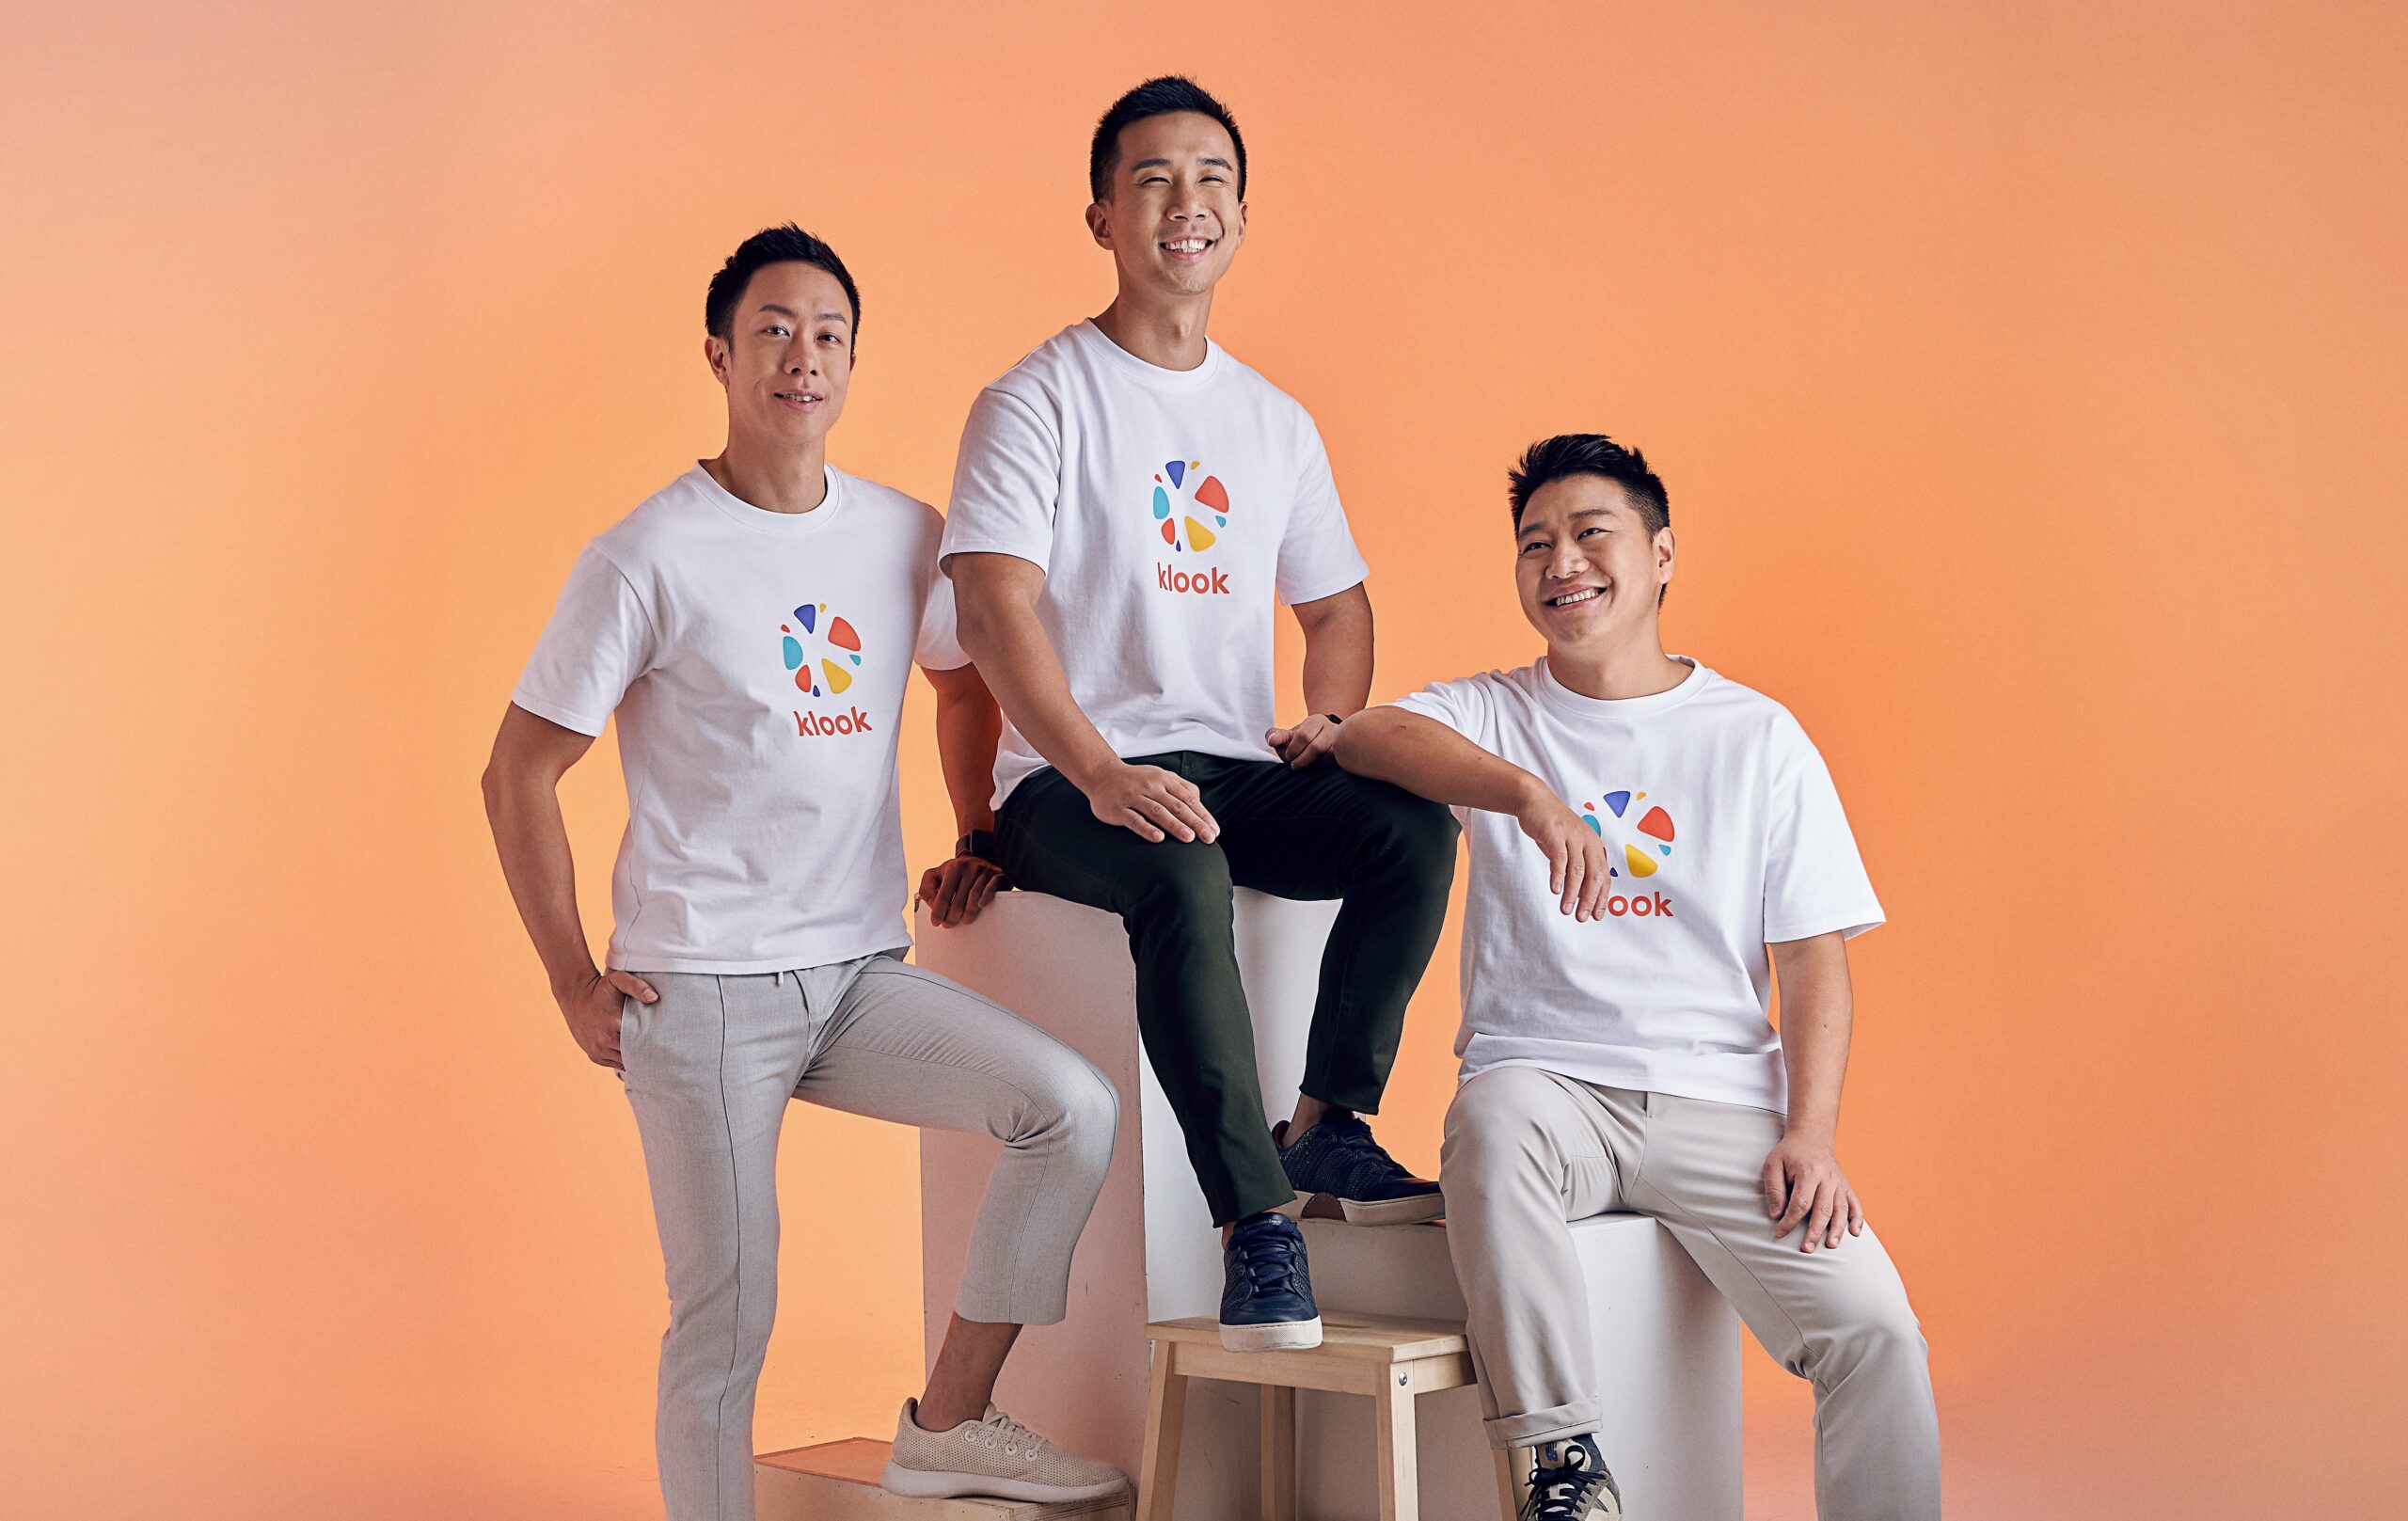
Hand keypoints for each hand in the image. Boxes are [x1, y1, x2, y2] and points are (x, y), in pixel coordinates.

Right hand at [557, 967, 655, 1069]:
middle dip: (643, 1051)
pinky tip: (628, 1051)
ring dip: (632, 1056)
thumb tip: (654, 997)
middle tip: (655, 1047)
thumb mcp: (619, 980)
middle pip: (633, 1055)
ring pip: (624, 1062)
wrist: (576, 996)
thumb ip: (638, 987)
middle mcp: (605, 1041)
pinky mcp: (594, 1056)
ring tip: (643, 1049)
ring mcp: (598, 1051)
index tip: (660, 1039)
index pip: (641, 1043)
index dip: (651, 1042)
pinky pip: (613, 1064)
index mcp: (615, 1024)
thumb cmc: (601, 988)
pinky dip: (621, 1059)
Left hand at [918, 854, 1008, 926]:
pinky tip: (981, 905)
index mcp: (953, 868)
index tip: (936, 922)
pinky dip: (986, 898)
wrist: (978, 859)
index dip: (938, 911)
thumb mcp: (936, 875)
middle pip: (959, 901)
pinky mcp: (997, 875)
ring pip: (974, 898)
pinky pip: (991, 889)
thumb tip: (933, 906)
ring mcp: (984, 871)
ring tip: (964, 921)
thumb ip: (927, 889)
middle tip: (948, 924)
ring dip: (968, 914)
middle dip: (952, 917)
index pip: (944, 895)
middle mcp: (969, 867)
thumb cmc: (955, 872)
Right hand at [1076, 759, 1219, 842]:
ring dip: (1174, 825)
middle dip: (1195, 822)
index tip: (1214, 831)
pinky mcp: (1118, 809)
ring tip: (1189, 838)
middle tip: (1208, 838)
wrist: (1102, 774)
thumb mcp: (1160, 777)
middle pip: (1176, 806)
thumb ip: (1181, 787)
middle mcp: (1150, 786)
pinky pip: (1134, 819)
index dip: (1203, 815)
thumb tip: (1199, 802)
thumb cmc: (1137, 779)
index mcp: (1164, 779)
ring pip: (1157, 812)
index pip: (1188, 799)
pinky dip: (1147, 828)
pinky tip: (1159, 838)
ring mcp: (1133, 797)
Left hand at [1265, 714, 1341, 768]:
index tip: (1288, 756)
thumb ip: (1276, 736)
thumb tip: (1271, 740)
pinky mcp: (1347, 754)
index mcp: (1316, 721)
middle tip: (1294, 765)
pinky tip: (1316, 768)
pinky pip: (1336, 763)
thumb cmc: (1299, 743)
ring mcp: (1342, 742)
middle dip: (1301, 760)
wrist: (1319, 745)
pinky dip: (1323, 768)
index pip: (1303, 735)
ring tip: (1305, 766)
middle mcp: (1333, 728)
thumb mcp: (1286, 737)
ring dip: (1313, 765)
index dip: (1293, 750)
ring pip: (1328, 757)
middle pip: (1316, 747)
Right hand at [1514, 789, 1613, 919]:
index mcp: (1594, 846)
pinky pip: (1559, 858)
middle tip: (1582, 917)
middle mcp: (1587, 840)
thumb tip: (1579, 897)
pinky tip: (1555, 890)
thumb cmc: (1553, 828)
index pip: (1603, 876)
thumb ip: (1576, 869)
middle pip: (1593, 875)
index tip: (1597, 915)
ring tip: (1566, 909)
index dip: (1602, 897)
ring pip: (1577, 870)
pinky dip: (1558, 876)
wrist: (1535, 801)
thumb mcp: (1569, 848)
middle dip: (1589, 900)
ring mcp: (1571, 836)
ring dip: (1572, 893)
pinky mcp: (1555, 833)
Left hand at [1761, 1131, 1865, 1252]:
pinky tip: (1855, 1232)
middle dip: (1814, 1231)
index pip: (1800, 1203)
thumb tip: (1776, 1214)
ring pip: (1841, 1209)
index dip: (1790, 1221)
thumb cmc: (1789, 1153)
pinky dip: (1857, 1218)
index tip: (1780, 1233)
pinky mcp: (1845, 1185)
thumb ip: (1774, 1189)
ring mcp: (1839, 1182)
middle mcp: (1827, 1178)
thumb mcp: (1773, 1165)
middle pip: (1823, 1210)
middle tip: (1806, 1249)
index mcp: (1809, 1172)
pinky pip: (1855, 1203)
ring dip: (1837, 1229)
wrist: (1811, 1136)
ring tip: (1830, 1245)